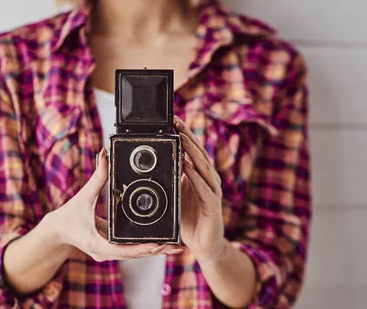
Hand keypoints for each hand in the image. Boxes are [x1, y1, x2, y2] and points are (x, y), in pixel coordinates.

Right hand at [48, 147, 183, 260]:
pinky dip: (146, 247)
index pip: (126, 249)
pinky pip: (132, 251)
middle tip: (179, 245)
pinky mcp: (111, 251)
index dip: (144, 247)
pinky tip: (162, 244)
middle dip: (158, 250)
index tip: (161, 242)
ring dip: (156, 250)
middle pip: (137, 255)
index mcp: (99, 244)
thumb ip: (97, 176)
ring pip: (137, 255)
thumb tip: (105, 154)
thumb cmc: (68, 216)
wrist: (56, 232)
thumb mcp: (84, 196)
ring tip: (177, 245)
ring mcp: (109, 254)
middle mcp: (106, 253)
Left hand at [174, 116, 226, 262]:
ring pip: (203, 166)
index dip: (184, 134)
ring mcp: (213, 191)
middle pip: (199, 153)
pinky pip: (204, 187)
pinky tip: (186, 165)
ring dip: (192, 151)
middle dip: (187, 136)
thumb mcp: (176, 195)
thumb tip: (154, 164)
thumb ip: (170, 179)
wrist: (205, 245)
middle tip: (176, 122)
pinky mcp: (213, 205)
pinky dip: (194, 175)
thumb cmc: (189, 219)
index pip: (192, 150)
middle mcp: (209, 179)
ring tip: (181, 137)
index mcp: (200, 175)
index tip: (173, 120)